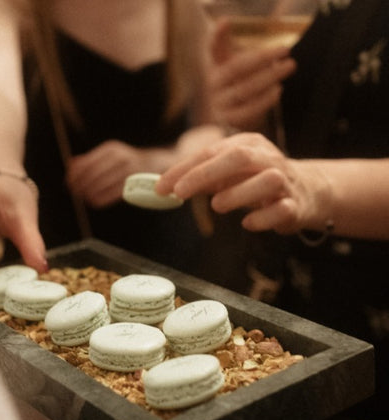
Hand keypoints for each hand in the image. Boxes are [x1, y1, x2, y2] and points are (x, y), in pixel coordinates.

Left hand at [66, 140, 150, 207]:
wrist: (154, 163)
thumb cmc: (126, 161)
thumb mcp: (110, 154)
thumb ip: (90, 159)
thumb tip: (70, 164)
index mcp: (111, 149)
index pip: (87, 161)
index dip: (75, 174)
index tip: (68, 182)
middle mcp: (120, 157)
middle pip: (93, 173)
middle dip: (80, 184)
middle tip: (73, 192)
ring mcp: (129, 170)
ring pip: (102, 183)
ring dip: (89, 192)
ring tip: (83, 197)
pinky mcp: (135, 183)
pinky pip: (113, 193)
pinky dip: (101, 198)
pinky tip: (94, 202)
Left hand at [157, 132, 331, 234]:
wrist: (308, 190)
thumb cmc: (259, 180)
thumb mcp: (230, 173)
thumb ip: (204, 178)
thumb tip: (169, 186)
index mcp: (248, 145)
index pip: (212, 152)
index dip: (184, 169)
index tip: (162, 187)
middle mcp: (268, 159)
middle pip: (239, 157)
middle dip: (206, 173)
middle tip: (180, 193)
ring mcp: (285, 182)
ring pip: (267, 180)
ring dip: (238, 193)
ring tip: (217, 205)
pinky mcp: (296, 206)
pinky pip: (282, 209)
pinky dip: (263, 217)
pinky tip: (247, 223)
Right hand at [208, 17, 296, 130]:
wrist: (232, 118)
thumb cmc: (237, 85)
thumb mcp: (232, 63)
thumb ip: (228, 44)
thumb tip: (224, 21)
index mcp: (216, 66)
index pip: (214, 49)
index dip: (217, 36)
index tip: (225, 21)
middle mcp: (214, 85)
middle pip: (237, 69)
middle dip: (262, 58)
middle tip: (286, 49)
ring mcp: (220, 104)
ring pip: (245, 89)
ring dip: (269, 77)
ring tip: (288, 66)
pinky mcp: (230, 121)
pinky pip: (248, 110)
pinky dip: (265, 100)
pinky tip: (278, 90)